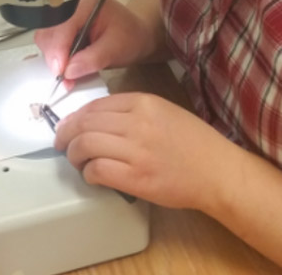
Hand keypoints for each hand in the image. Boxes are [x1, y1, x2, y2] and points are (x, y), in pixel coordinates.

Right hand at [34, 0, 157, 90]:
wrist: (138, 36)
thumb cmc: (131, 38)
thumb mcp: (116, 49)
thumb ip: (92, 59)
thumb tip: (68, 72)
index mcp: (86, 2)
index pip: (63, 25)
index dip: (58, 48)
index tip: (60, 71)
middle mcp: (71, 5)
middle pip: (49, 30)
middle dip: (54, 55)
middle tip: (63, 76)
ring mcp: (65, 16)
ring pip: (46, 37)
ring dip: (54, 58)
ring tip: (68, 74)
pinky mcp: (63, 27)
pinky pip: (51, 42)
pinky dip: (57, 58)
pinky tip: (67, 67)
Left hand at [53, 92, 244, 211]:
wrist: (220, 173)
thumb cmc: (195, 144)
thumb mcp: (164, 112)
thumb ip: (131, 111)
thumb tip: (94, 119)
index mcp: (144, 103)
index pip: (95, 105)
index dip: (74, 117)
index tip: (68, 126)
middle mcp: (137, 123)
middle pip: (84, 123)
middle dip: (65, 134)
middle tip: (61, 145)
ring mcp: (136, 151)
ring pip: (85, 145)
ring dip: (73, 154)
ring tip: (76, 161)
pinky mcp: (136, 178)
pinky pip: (97, 170)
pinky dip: (88, 173)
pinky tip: (93, 176)